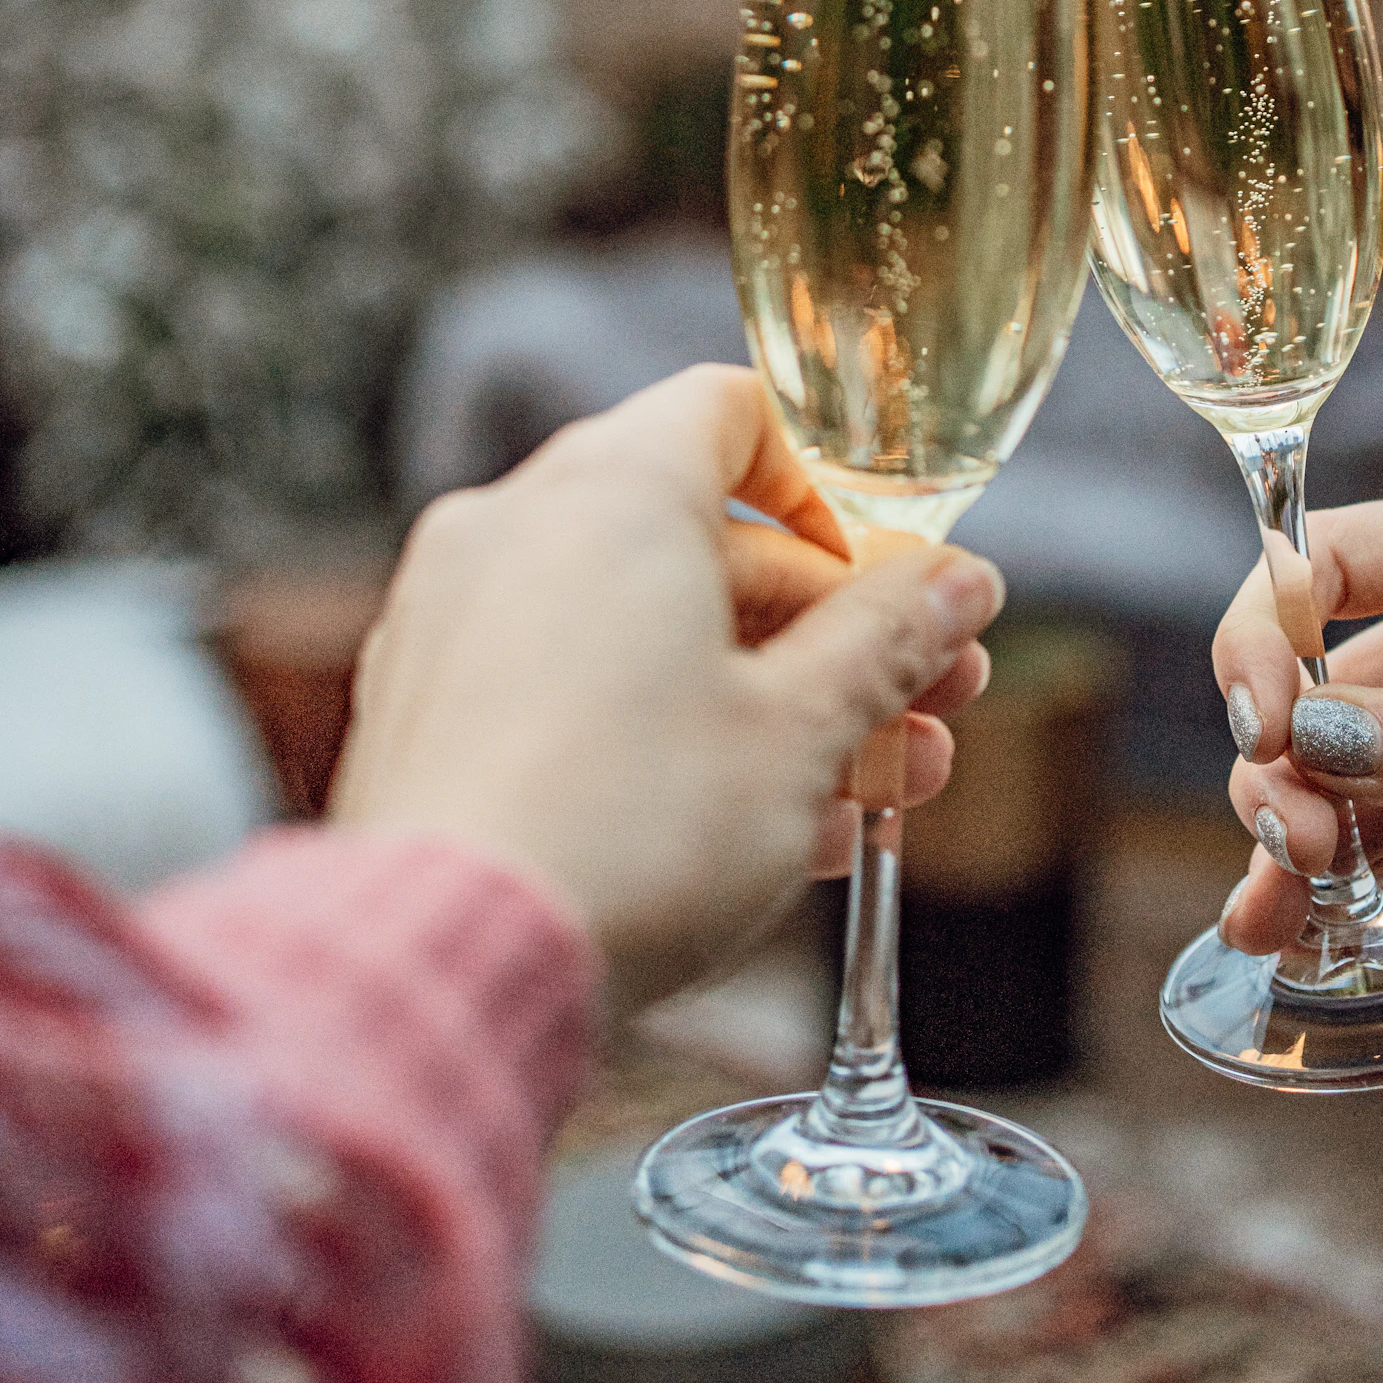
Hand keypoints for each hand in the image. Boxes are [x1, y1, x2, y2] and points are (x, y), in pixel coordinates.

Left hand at [330, 364, 1002, 1003]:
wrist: (447, 969)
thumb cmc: (631, 830)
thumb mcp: (799, 730)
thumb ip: (888, 640)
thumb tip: (956, 584)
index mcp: (610, 490)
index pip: (736, 412)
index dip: (832, 487)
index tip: (891, 571)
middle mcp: (517, 528)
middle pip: (705, 538)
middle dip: (832, 628)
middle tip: (926, 701)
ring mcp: (457, 621)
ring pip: (646, 627)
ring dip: (770, 697)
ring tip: (874, 791)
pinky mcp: (426, 715)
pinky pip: (573, 689)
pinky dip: (669, 733)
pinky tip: (769, 832)